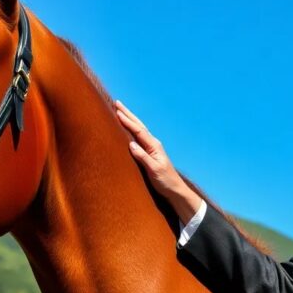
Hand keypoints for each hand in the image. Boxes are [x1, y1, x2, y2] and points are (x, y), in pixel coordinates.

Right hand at [114, 100, 201, 222]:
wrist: (175, 189)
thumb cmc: (165, 181)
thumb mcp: (154, 170)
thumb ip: (143, 157)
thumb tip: (131, 144)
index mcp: (154, 146)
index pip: (138, 131)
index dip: (128, 121)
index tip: (117, 111)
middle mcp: (153, 144)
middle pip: (139, 125)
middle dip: (128, 114)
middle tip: (117, 103)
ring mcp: (152, 147)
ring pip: (139, 129)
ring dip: (130, 119)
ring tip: (121, 111)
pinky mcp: (150, 152)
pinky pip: (139, 136)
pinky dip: (133, 128)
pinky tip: (129, 127)